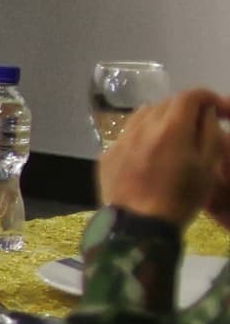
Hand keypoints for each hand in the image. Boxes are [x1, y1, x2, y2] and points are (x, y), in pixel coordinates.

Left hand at [97, 87, 227, 224]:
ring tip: (174, 135)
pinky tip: (150, 152)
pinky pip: (127, 134)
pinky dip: (142, 135)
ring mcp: (120, 140)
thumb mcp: (207, 166)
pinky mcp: (106, 155)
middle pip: (167, 103)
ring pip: (143, 115)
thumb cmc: (181, 199)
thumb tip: (205, 111)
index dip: (210, 98)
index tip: (221, 111)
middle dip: (187, 108)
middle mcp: (141, 127)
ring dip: (162, 118)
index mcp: (170, 128)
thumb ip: (209, 132)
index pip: (190, 96)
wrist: (138, 228)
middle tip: (200, 125)